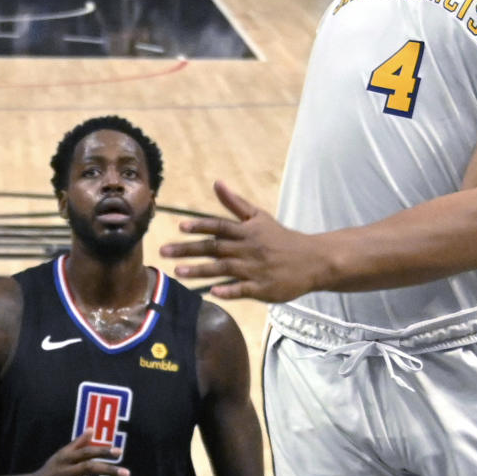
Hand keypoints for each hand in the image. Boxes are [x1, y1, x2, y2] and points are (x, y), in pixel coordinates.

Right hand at [21, 429, 128, 475]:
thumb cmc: (50, 471)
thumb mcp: (61, 455)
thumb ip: (78, 444)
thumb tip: (92, 429)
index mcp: (66, 459)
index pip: (86, 452)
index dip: (103, 451)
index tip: (119, 452)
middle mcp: (64, 472)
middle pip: (89, 468)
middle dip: (109, 471)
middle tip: (127, 474)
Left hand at [160, 181, 317, 300]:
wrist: (312, 260)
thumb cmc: (281, 238)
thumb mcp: (259, 217)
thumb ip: (236, 203)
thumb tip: (217, 183)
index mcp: (247, 231)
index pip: (220, 227)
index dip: (200, 226)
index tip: (180, 228)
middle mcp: (248, 249)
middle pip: (215, 248)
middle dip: (189, 250)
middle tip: (164, 252)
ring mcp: (255, 269)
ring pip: (224, 269)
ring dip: (201, 270)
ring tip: (178, 272)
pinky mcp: (263, 288)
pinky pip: (243, 290)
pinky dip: (229, 290)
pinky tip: (213, 292)